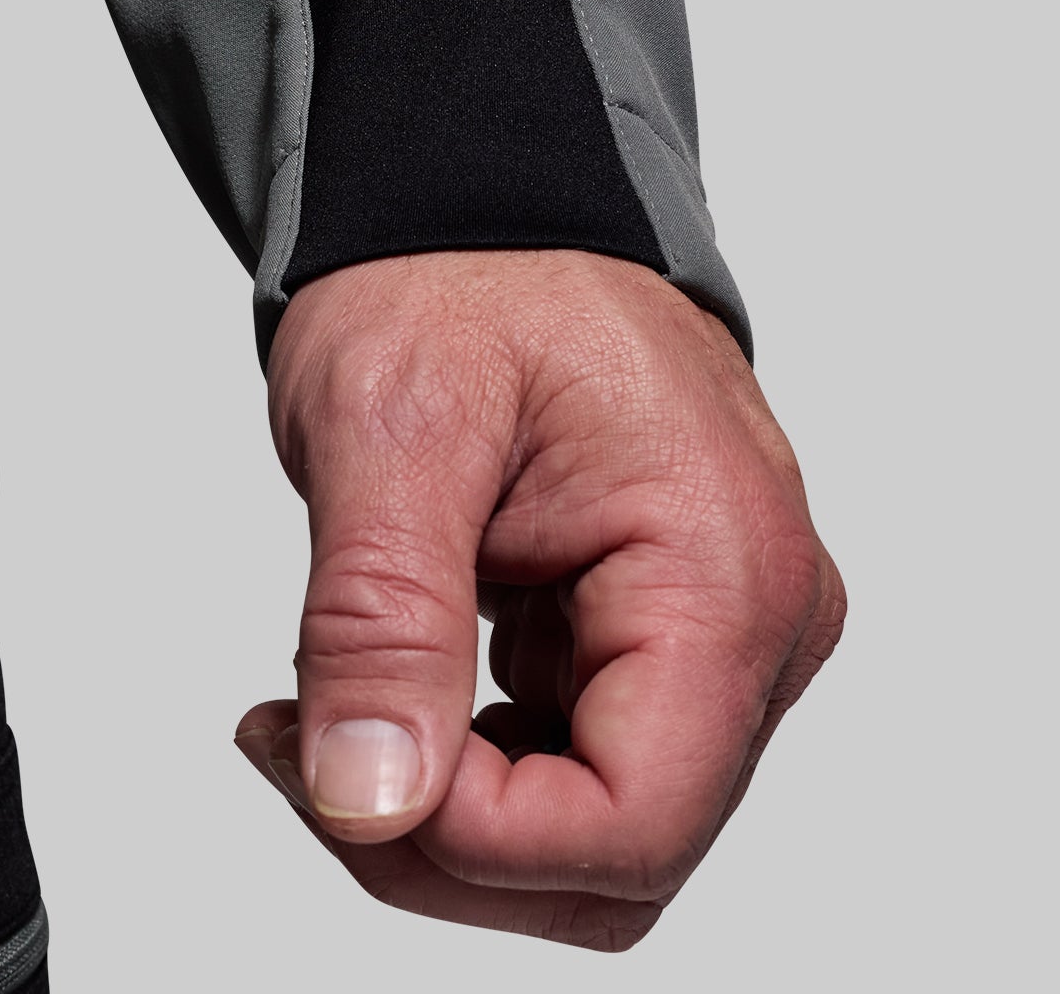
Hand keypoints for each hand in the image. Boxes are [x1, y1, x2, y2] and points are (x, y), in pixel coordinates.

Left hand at [232, 249, 844, 951]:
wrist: (486, 202)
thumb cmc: (459, 272)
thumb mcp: (391, 426)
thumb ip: (382, 623)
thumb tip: (367, 802)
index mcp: (722, 566)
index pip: (633, 827)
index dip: (470, 843)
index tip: (333, 764)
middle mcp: (759, 619)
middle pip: (619, 857)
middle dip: (445, 843)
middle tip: (299, 745)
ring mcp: (723, 631)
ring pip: (597, 833)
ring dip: (448, 813)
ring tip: (322, 706)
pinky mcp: (669, 633)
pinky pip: (582, 768)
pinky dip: (469, 764)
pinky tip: (385, 686)